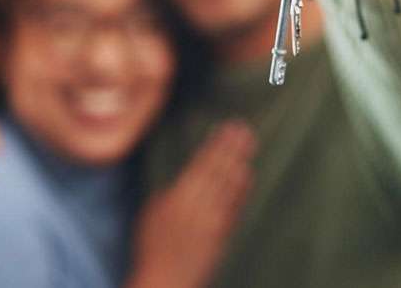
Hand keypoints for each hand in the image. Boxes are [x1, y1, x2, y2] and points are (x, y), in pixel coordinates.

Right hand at [126, 121, 255, 287]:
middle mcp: (199, 206)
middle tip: (244, 130)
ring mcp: (213, 221)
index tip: (226, 129)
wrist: (166, 281)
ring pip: (229, 186)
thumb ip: (168, 194)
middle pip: (218, 170)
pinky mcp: (223, 234)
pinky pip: (234, 206)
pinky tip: (247, 177)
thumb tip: (182, 180)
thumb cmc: (151, 248)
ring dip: (239, 164)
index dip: (215, 145)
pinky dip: (241, 190)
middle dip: (231, 148)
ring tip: (249, 146)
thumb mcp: (151, 214)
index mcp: (178, 197)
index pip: (201, 164)